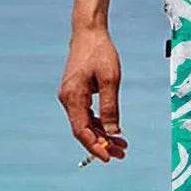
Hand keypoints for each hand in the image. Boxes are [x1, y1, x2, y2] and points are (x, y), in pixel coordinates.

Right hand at [57, 27, 127, 162]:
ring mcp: (71, 97)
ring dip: (103, 136)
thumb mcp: (110, 80)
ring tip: (122, 145)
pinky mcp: (77, 94)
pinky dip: (100, 125)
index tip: (109, 158)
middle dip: (102, 145)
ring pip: (86, 125)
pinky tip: (114, 131)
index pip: (81, 131)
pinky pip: (87, 116)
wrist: (89, 32)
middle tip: (121, 154)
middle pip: (83, 131)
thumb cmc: (100, 52)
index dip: (95, 147)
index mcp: (73, 97)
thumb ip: (111, 108)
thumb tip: (113, 132)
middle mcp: (68, 99)